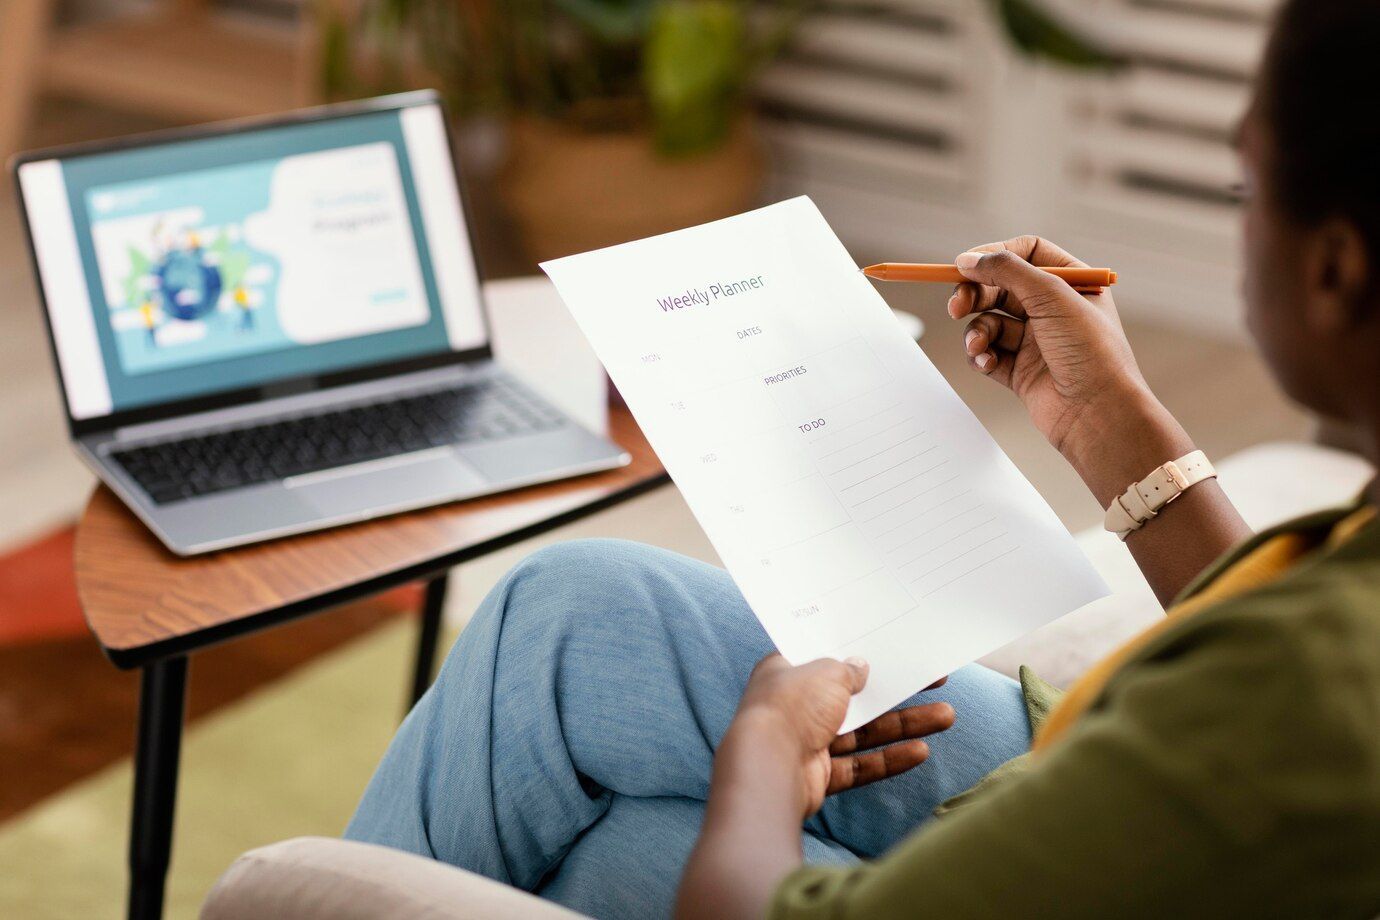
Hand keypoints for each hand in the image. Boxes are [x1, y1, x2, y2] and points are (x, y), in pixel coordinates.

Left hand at [719, 654, 954, 818]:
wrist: (768, 768)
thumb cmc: (790, 707)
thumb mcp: (826, 672)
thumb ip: (848, 669)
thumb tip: (860, 665)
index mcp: (787, 671)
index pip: (828, 657)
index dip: (862, 653)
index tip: (893, 648)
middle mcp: (796, 705)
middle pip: (854, 696)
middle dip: (897, 692)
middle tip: (935, 681)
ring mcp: (807, 741)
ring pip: (864, 731)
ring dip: (903, 724)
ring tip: (946, 716)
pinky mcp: (818, 774)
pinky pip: (860, 764)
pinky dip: (889, 758)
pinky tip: (921, 751)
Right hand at [949, 236, 1158, 462]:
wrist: (1098, 413)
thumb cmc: (1092, 353)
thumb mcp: (1052, 296)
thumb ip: (1008, 271)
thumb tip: (969, 259)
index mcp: (1072, 284)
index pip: (1028, 253)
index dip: (995, 255)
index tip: (966, 263)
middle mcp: (1054, 310)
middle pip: (1000, 287)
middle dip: (975, 295)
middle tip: (956, 305)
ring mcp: (1036, 341)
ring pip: (990, 323)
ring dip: (976, 331)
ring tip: (978, 346)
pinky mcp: (1021, 371)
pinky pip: (989, 354)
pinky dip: (981, 356)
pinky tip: (987, 363)